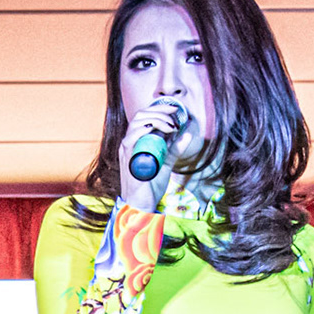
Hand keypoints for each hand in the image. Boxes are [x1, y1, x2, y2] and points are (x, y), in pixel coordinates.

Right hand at [118, 98, 186, 212]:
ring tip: (171, 126)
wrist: (142, 205)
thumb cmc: (150, 186)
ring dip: (156, 119)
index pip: (145, 116)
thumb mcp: (166, 163)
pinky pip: (132, 137)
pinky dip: (144, 129)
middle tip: (175, 117)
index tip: (175, 109)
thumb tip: (186, 134)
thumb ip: (175, 149)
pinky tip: (157, 130)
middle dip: (160, 111)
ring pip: (137, 122)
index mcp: (137, 142)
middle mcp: (130, 143)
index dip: (160, 108)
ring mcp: (127, 149)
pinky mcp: (127, 158)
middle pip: (141, 115)